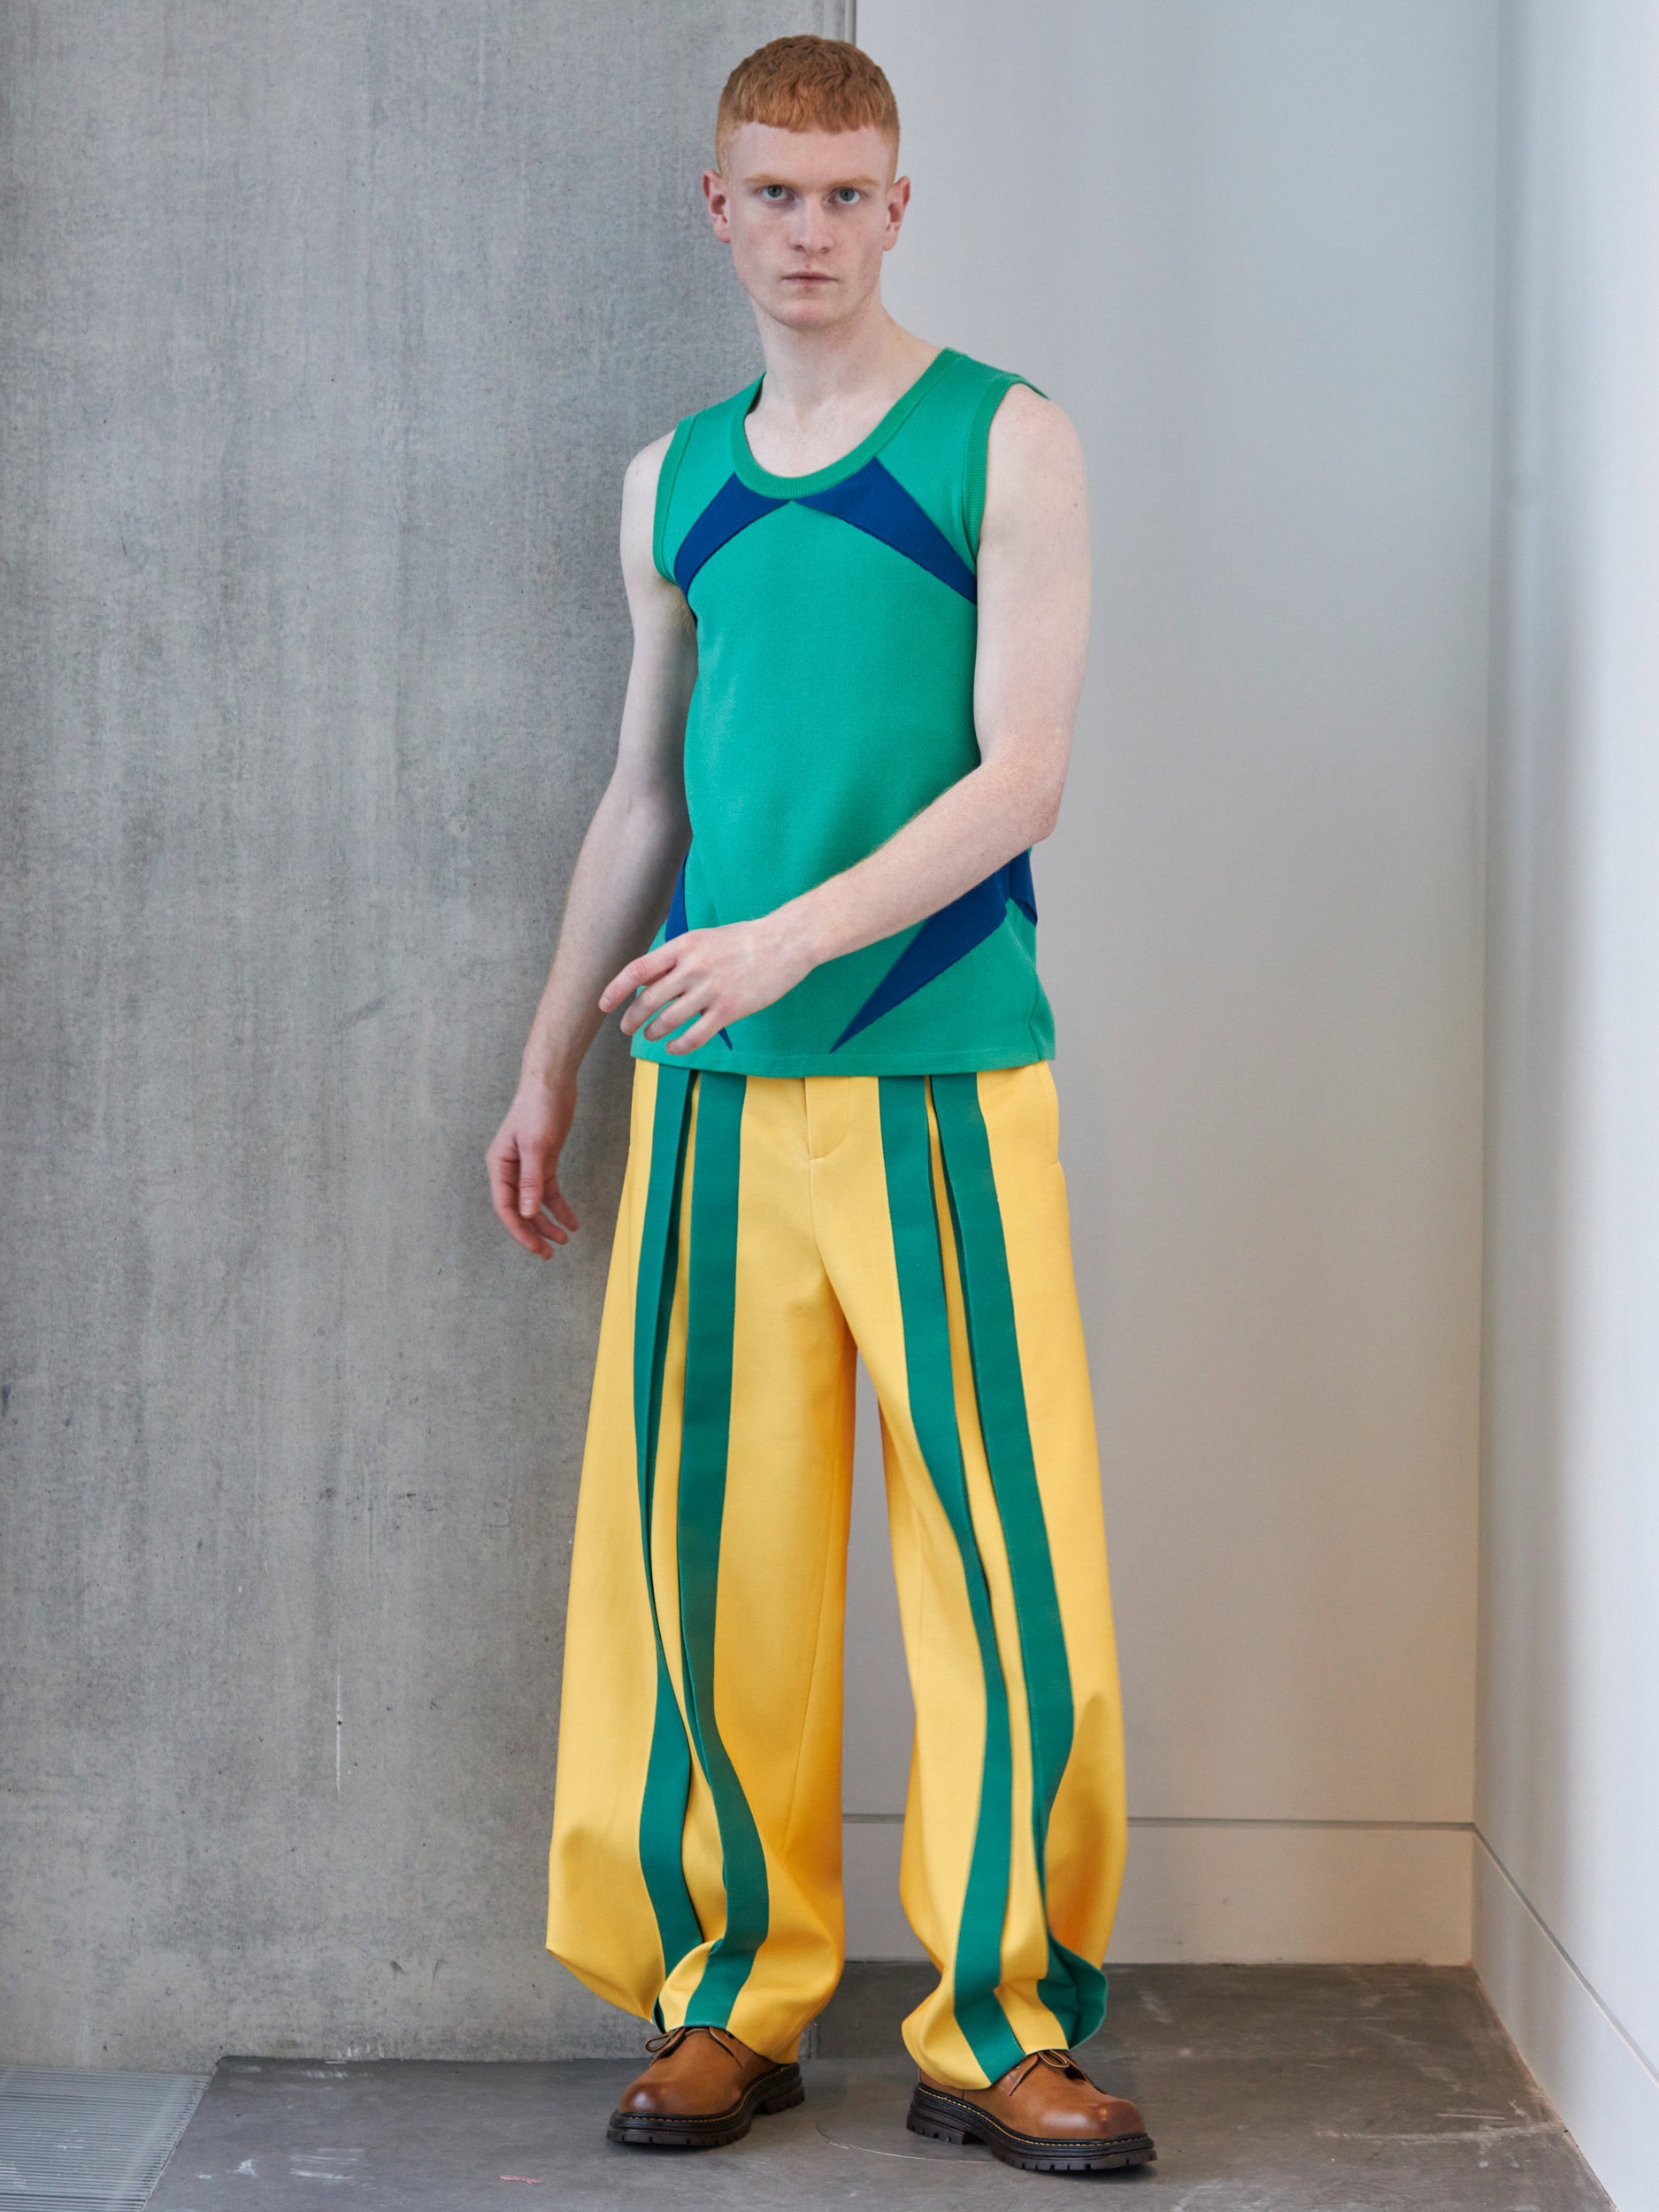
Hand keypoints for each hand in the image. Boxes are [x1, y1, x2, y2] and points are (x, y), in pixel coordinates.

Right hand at [486, 1069, 579, 1257]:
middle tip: (548, 1253)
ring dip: (548, 1222)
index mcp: (499, 1166)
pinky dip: (559, 1206)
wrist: (552, 1082)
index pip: (506, 1207)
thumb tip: (528, 1213)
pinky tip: (572, 1221)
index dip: (519, 1230)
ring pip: (535, 1203)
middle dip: (533, 1232)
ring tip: (565, 1239)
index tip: (535, 1247)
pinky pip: (549, 1191)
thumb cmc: (537, 1109)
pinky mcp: (544, 1162)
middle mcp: (510, 1170)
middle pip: (519, 1209)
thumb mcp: (535, 1146)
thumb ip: (531, 1181)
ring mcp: (527, 1167)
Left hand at [601, 914, 813, 1053]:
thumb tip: (649, 981)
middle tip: (627, 1028)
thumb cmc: (744, 940)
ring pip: (668, 1020)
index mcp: (684, 947)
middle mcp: (693, 968)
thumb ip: (677, 958)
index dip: (616, 989)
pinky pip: (695, 1035)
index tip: (604, 1005)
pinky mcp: (729, 1010)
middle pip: (649, 999)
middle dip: (633, 1018)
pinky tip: (673, 1047)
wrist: (785, 942)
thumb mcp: (704, 939)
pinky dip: (679, 1045)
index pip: (638, 970)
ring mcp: (711, 990)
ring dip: (654, 1032)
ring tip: (650, 1036)